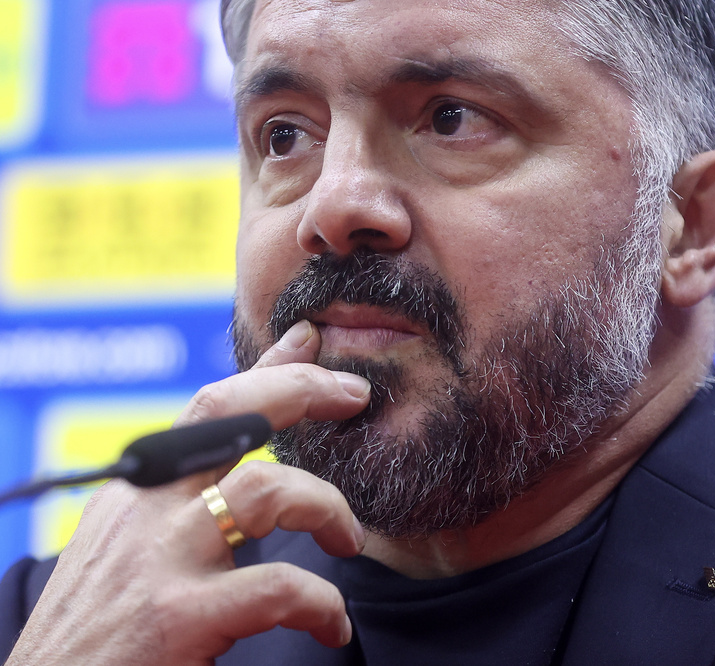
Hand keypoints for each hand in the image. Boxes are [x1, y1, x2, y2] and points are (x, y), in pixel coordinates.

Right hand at [5, 321, 370, 665]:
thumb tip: (244, 463)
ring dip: (325, 507)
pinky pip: (278, 587)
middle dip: (301, 389)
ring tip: (350, 539)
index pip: (210, 405)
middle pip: (231, 415)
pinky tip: (332, 623)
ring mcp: (158, 560)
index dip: (270, 367)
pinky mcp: (176, 618)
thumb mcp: (131, 547)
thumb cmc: (100, 632)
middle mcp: (143, 510)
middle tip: (355, 394)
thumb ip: (186, 498)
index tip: (314, 341)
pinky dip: (321, 602)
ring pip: (266, 490)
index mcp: (137, 490)